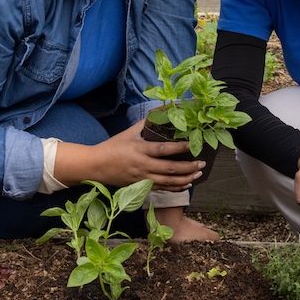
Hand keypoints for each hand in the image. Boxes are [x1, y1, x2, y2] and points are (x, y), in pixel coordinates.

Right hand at [55, 121, 204, 191]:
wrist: (96, 166)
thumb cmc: (113, 146)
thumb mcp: (128, 132)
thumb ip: (145, 124)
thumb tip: (160, 111)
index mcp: (140, 150)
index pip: (164, 150)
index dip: (180, 148)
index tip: (193, 145)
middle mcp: (143, 166)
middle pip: (170, 169)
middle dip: (189, 167)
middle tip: (202, 163)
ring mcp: (142, 179)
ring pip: (168, 182)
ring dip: (185, 179)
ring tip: (198, 174)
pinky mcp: (141, 187)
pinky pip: (162, 189)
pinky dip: (175, 188)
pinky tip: (186, 184)